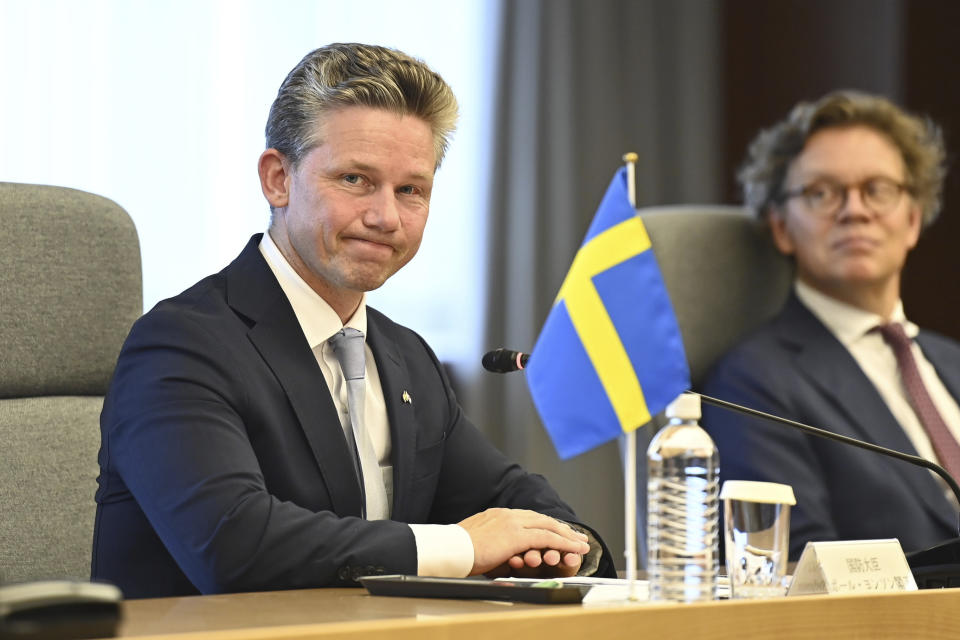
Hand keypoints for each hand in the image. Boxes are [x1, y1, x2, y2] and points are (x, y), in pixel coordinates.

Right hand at [457, 508, 588, 575]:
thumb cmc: (457, 551)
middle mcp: (507, 514)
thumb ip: (491, 542)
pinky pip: (546, 538)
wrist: (449, 550)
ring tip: (582, 544)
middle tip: (576, 536)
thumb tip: (497, 553)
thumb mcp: (476, 542)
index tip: (555, 531)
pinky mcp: (516, 535)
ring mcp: (512, 523)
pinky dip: (563, 543)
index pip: (528, 518)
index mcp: (497, 515)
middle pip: (541, 519)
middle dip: (561, 528)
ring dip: (568, 536)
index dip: (544, 525)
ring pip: (548, 527)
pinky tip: (574, 549)